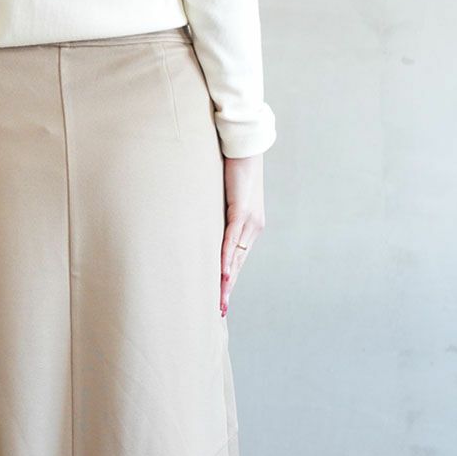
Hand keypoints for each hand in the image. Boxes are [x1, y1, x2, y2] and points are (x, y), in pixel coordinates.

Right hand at [220, 153, 264, 317]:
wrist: (244, 144)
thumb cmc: (233, 168)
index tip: (221, 301)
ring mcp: (250, 221)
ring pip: (236, 259)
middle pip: (238, 266)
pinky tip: (220, 275)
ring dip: (226, 282)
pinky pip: (231, 241)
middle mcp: (254, 228)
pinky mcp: (242, 211)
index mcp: (250, 227)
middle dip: (227, 290)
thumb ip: (218, 217)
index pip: (237, 262)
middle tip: (219, 311)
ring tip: (219, 301)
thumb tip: (202, 230)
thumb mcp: (224, 199)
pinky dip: (225, 259)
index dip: (229, 282)